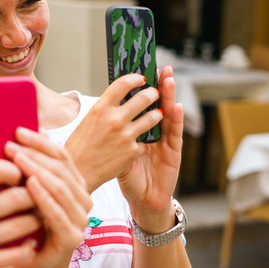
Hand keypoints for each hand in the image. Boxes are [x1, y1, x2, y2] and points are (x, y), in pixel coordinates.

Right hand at [0, 158, 43, 267]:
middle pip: (17, 197)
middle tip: (35, 198)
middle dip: (32, 196)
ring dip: (35, 221)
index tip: (18, 174)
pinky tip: (29, 243)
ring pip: (24, 225)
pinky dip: (29, 247)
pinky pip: (18, 253)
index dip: (13, 169)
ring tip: (35, 218)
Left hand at [4, 129, 91, 267]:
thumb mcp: (23, 189)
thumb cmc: (19, 221)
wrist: (18, 260)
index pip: (62, 156)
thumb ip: (27, 166)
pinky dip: (43, 196)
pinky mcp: (71, 239)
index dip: (41, 142)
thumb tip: (20, 131)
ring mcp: (80, 221)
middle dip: (35, 155)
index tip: (18, 131)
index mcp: (74, 185)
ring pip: (61, 188)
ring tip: (16, 159)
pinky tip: (28, 184)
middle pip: (61, 170)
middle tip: (11, 146)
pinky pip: (58, 213)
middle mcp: (83, 201)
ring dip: (37, 170)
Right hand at [65, 73, 164, 190]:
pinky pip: (145, 141)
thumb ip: (105, 109)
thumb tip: (119, 98)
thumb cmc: (79, 146)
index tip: (142, 78)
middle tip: (155, 94)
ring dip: (156, 114)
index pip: (123, 84)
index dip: (135, 78)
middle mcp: (114, 119)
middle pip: (143, 98)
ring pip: (152, 118)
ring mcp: (125, 135)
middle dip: (153, 94)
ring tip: (157, 114)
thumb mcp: (88, 121)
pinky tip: (138, 142)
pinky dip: (143, 141)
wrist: (78, 172)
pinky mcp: (133, 151)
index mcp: (100, 108)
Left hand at [117, 65, 184, 217]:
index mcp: (137, 128)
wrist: (142, 200)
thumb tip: (92, 117)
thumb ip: (111, 135)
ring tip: (168, 78)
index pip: (141, 103)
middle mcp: (154, 131)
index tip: (138, 69)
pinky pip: (175, 134)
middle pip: (156, 104)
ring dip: (169, 96)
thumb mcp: (115, 152)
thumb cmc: (128, 176)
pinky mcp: (173, 152)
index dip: (141, 87)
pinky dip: (176, 119)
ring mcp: (165, 140)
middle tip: (157, 67)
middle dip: (157, 85)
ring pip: (168, 114)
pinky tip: (176, 106)